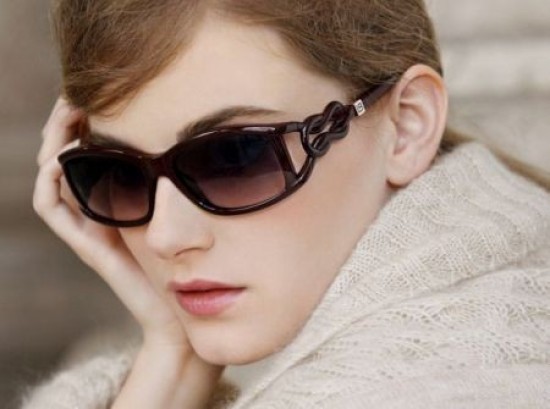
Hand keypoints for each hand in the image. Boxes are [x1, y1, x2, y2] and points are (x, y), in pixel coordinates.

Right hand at [33, 97, 223, 407]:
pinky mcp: (90, 243)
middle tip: (82, 91)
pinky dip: (52, 177)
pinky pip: (52, 206)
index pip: (92, 146)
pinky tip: (67, 154)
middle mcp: (100, 204)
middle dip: (69, 118)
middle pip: (67, 152)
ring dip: (55, 138)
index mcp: (122, 193)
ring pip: (53, 173)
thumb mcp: (190, 208)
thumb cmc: (194, 263)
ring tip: (72, 110)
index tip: (103, 89)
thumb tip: (199, 138)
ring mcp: (91, 223)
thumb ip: (186, 180)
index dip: (89, 116)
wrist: (183, 314)